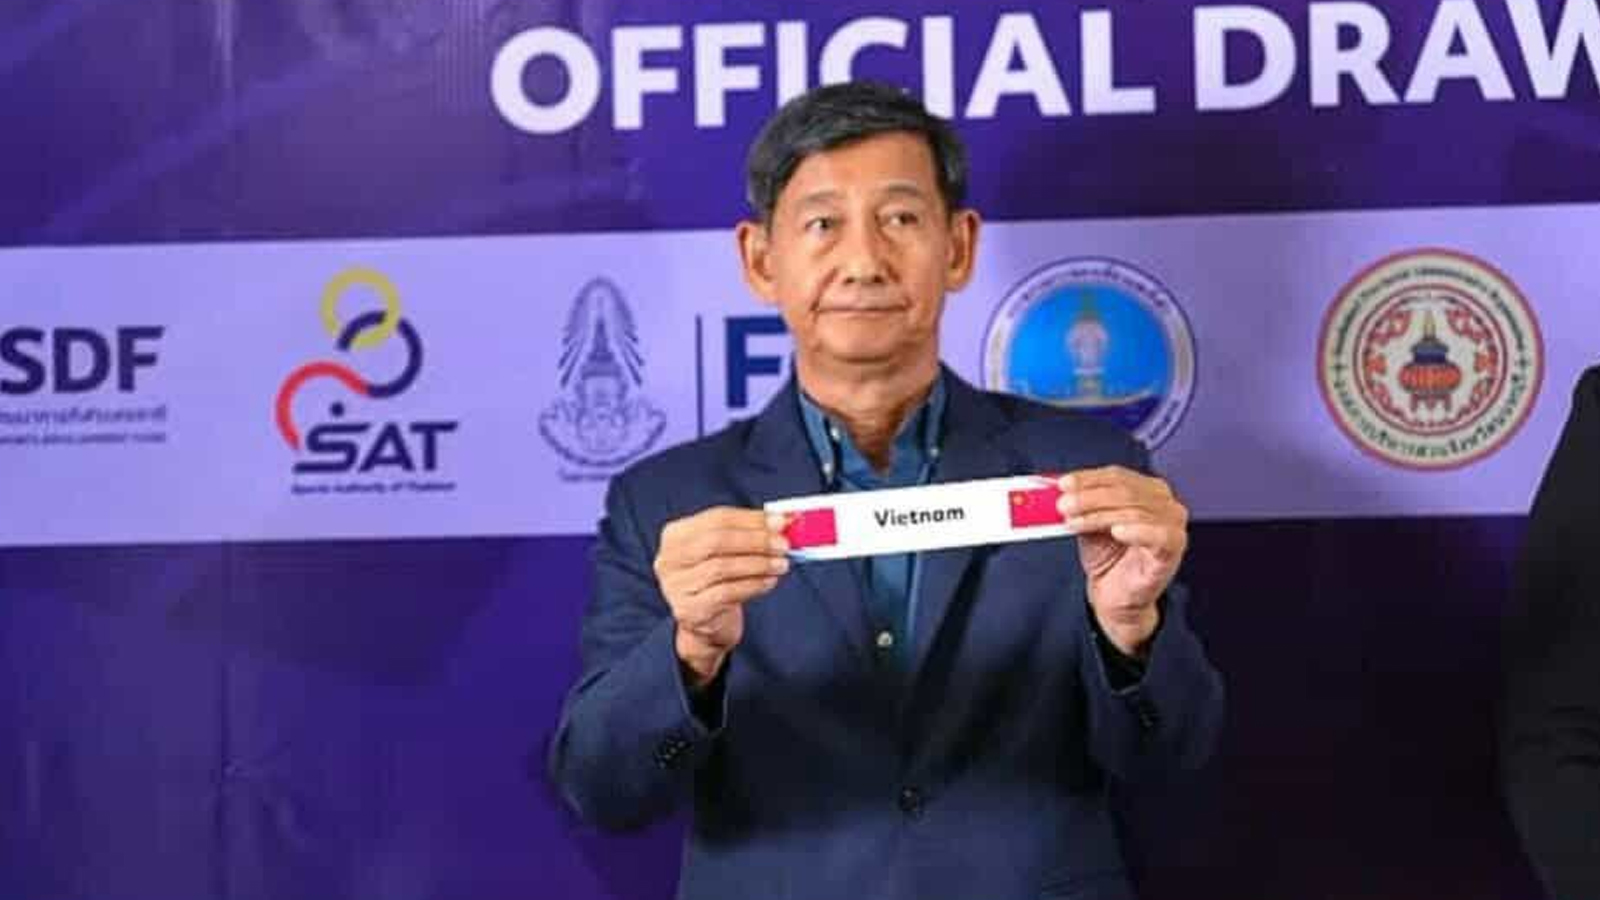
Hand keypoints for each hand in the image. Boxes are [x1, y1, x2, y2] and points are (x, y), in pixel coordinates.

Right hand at [654, 506, 790, 687]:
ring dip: (758, 564)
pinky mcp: (690, 610)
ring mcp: (676, 586)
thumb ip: (748, 533)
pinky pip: (727, 593)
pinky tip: (770, 581)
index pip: (716, 518)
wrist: (704, 622)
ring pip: (722, 567)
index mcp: (675, 535)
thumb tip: (782, 520)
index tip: (780, 521)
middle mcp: (668, 559)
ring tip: (782, 564)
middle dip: (755, 540)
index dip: (751, 519)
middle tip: (783, 544)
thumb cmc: (718, 579)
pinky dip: (753, 585)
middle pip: (716, 541)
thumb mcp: (726, 551)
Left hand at [1056, 466, 1188, 656]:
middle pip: (1125, 491)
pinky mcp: (1173, 550)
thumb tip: (1059, 491)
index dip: (1088, 478)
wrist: (1115, 596)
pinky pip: (1159, 535)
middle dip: (1089, 497)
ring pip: (1134, 511)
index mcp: (1147, 490)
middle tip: (1064, 504)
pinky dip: (1137, 531)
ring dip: (1100, 515)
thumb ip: (1079, 505)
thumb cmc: (1108, 558)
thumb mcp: (1088, 524)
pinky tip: (1117, 531)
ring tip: (1075, 521)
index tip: (1063, 484)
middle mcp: (1164, 503)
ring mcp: (1172, 525)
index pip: (1116, 475)